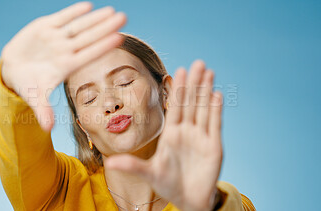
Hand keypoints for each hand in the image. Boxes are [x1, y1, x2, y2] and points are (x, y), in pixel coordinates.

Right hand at [0, 1, 126, 130]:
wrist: (13, 68)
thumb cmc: (27, 84)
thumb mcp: (35, 97)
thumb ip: (43, 110)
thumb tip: (48, 130)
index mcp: (66, 66)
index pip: (89, 55)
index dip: (103, 46)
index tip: (119, 38)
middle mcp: (65, 50)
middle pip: (89, 37)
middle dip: (106, 28)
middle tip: (124, 18)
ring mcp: (56, 38)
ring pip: (79, 26)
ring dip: (95, 18)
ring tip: (112, 11)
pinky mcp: (45, 27)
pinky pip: (62, 18)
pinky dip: (73, 12)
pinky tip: (88, 6)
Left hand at [105, 60, 223, 210]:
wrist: (188, 199)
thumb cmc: (168, 185)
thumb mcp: (149, 174)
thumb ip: (132, 165)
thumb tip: (110, 162)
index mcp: (171, 134)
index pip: (175, 106)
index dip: (178, 89)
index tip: (178, 70)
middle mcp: (186, 132)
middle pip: (191, 102)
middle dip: (194, 83)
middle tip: (197, 62)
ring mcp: (201, 137)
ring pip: (204, 109)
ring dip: (206, 91)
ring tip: (209, 71)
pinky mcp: (214, 147)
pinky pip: (214, 124)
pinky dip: (216, 110)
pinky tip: (216, 94)